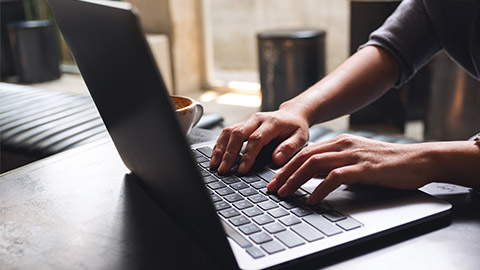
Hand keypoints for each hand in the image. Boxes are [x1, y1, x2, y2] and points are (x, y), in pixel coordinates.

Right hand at [210, 109, 309, 173]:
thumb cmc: (296, 128)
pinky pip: (227, 132)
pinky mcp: (242, 124)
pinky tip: (216, 156)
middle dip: (228, 153)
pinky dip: (219, 145)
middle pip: (238, 134)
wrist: (293, 114)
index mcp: (272, 123)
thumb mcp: (301, 138)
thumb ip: (290, 148)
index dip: (248, 155)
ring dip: (220, 149)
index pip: (256, 139)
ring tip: (214, 165)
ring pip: (229, 131)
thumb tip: (277, 159)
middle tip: (223, 169)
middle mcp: (257, 119)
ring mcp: (248, 120)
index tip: (242, 170)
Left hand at [267, 134, 433, 203]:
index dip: (287, 166)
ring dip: (295, 180)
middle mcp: (342, 145)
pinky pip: (335, 177)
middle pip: (304, 157)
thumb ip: (336, 164)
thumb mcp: (356, 159)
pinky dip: (320, 189)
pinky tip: (311, 199)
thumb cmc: (387, 162)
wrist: (418, 160)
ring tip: (284, 193)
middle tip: (271, 187)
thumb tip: (314, 175)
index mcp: (339, 142)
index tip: (274, 179)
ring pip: (314, 165)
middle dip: (284, 173)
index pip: (305, 152)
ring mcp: (353, 155)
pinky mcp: (364, 168)